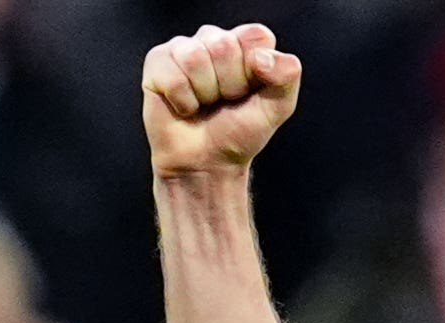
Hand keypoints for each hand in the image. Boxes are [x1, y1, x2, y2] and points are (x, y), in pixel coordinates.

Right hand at [141, 23, 301, 179]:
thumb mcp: (277, 108)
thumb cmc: (239, 134)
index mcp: (245, 45)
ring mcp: (184, 48)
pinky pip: (172, 76)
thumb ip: (287, 76)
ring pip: (195, 58)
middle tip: (225, 101)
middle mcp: (214, 39)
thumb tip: (261, 57)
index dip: (255, 69)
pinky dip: (183, 101)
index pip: (256, 36)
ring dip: (204, 93)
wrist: (207, 163)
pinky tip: (184, 107)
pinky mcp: (158, 62)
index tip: (250, 92)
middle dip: (229, 85)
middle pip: (223, 46)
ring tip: (204, 103)